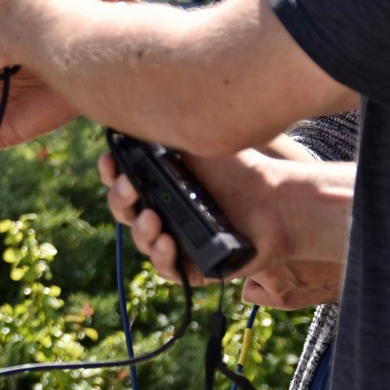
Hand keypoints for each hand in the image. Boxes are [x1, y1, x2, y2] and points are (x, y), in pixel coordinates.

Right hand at [97, 150, 349, 308]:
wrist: (278, 202)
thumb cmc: (241, 171)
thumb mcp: (198, 145)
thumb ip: (165, 136)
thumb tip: (132, 120)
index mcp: (160, 183)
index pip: (122, 179)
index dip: (111, 172)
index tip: (110, 163)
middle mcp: (164, 211)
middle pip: (125, 210)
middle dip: (120, 199)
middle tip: (129, 188)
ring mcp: (178, 238)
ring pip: (142, 240)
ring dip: (140, 230)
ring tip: (152, 218)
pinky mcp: (196, 265)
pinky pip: (169, 269)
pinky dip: (163, 257)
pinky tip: (168, 242)